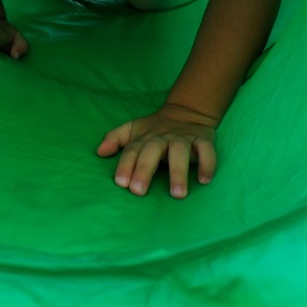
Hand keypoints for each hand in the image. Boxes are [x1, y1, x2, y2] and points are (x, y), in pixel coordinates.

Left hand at [96, 103, 217, 198]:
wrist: (187, 112)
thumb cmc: (155, 129)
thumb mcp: (133, 130)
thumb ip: (115, 138)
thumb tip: (99, 152)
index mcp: (144, 138)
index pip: (132, 150)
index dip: (125, 165)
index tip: (121, 183)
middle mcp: (163, 137)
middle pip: (152, 151)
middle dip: (144, 169)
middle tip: (138, 191)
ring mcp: (183, 138)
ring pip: (180, 152)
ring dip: (178, 172)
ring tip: (177, 194)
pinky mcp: (203, 140)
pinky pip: (206, 150)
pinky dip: (207, 164)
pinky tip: (203, 180)